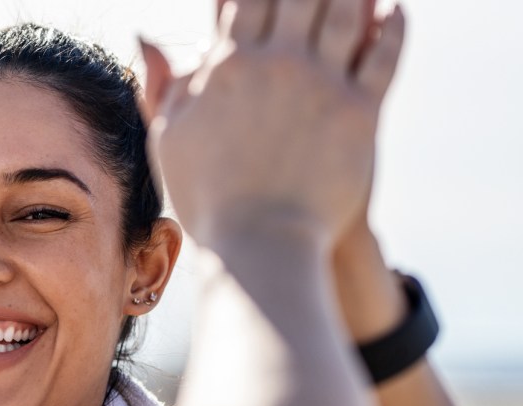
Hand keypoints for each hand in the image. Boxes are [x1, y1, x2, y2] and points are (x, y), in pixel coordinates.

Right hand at [140, 0, 405, 254]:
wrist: (259, 246)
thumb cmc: (206, 200)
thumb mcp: (169, 139)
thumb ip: (162, 84)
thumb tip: (145, 35)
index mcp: (228, 67)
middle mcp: (277, 65)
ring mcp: (322, 85)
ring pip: (345, 12)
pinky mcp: (361, 112)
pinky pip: (384, 54)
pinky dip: (394, 26)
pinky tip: (395, 11)